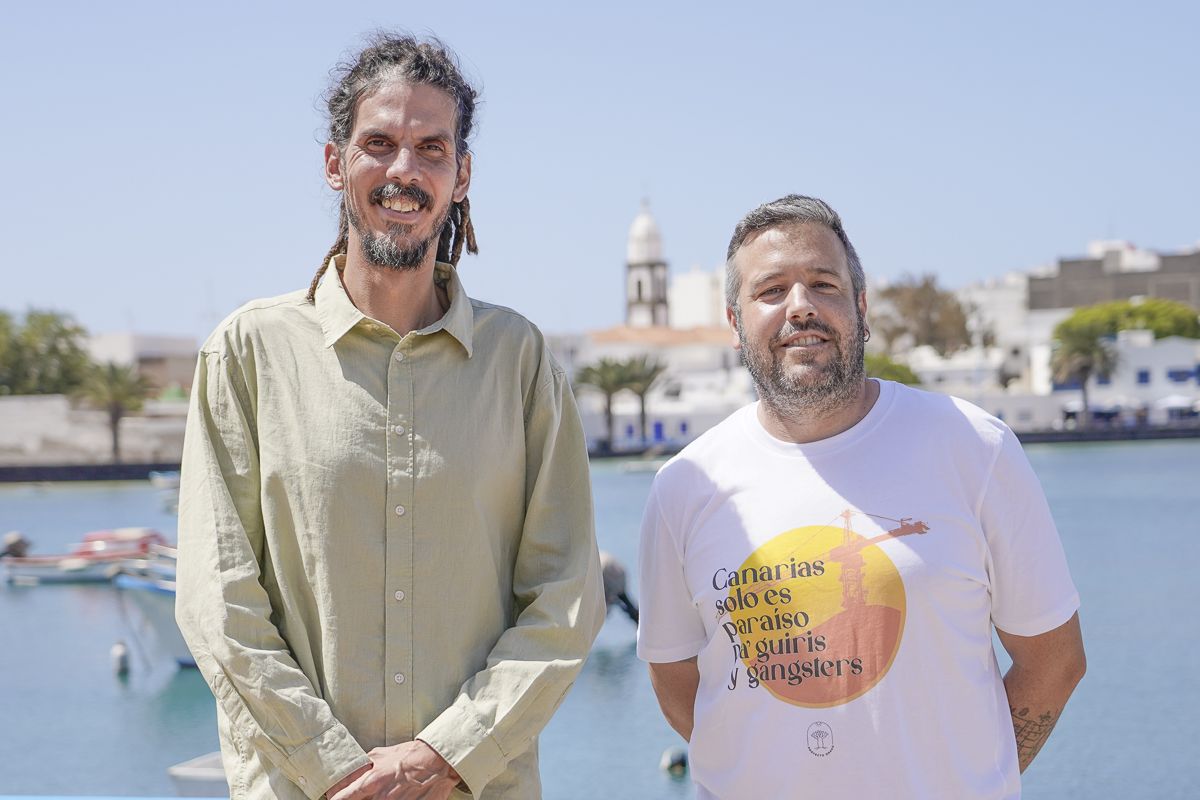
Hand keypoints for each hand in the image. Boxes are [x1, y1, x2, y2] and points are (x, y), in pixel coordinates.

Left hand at [328, 740, 459, 799]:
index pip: (343, 798)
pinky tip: (399, 797)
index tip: (332, 798)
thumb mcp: (382, 754)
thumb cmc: (410, 756)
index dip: (336, 798)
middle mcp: (380, 797)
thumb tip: (349, 773)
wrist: (438, 761)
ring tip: (388, 793)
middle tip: (366, 795)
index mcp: (371, 781)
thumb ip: (364, 765)